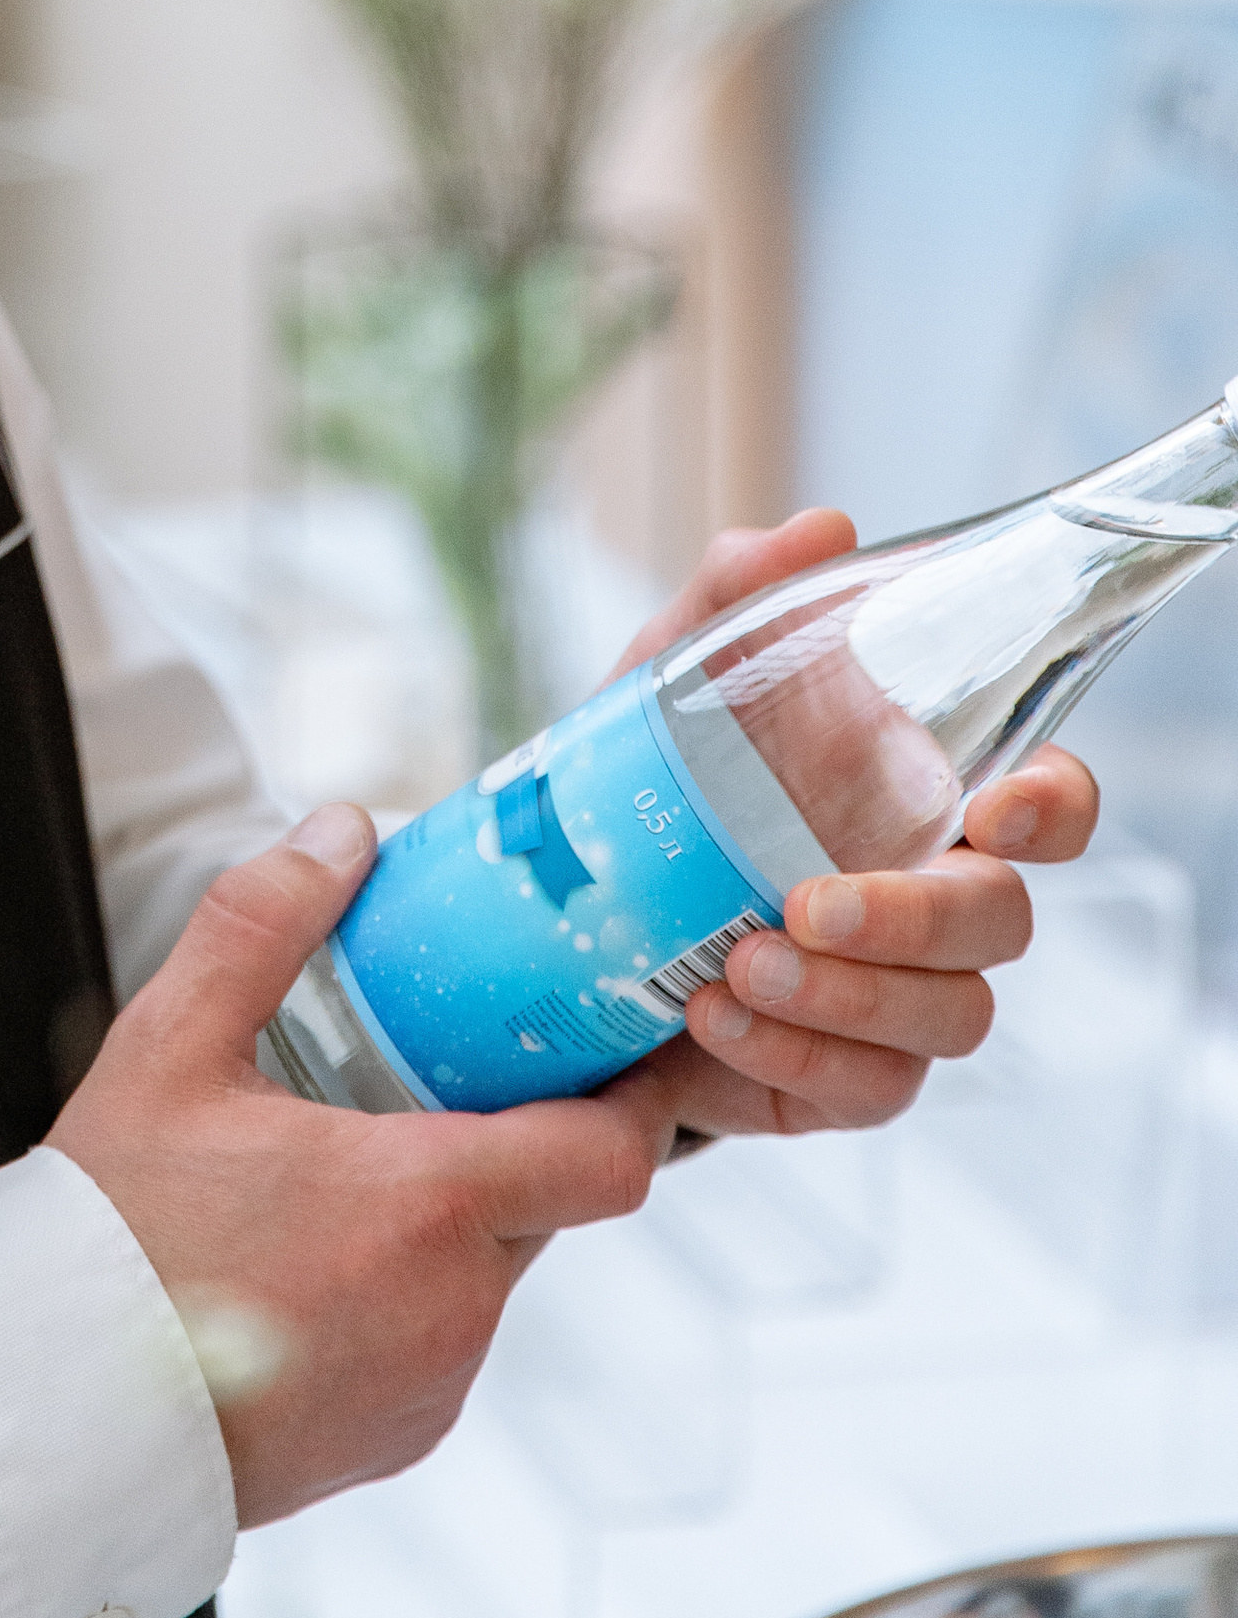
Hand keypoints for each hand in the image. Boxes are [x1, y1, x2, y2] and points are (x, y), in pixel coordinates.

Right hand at [46, 806, 665, 1526]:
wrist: (56, 1412)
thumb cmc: (112, 1233)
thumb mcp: (171, 1045)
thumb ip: (264, 921)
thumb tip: (346, 830)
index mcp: (424, 1204)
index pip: (611, 1157)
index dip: (638, 1097)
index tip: (632, 1043)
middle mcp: (455, 1308)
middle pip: (545, 1201)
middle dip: (510, 1135)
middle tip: (445, 1070)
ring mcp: (433, 1386)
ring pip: (490, 1272)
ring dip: (451, 1217)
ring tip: (349, 1165)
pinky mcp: (401, 1439)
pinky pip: (444, 1340)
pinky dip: (408, 1291)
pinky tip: (315, 1258)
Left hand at [604, 515, 1100, 1144]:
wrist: (564, 919)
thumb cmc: (658, 785)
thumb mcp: (673, 682)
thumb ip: (740, 597)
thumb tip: (821, 530)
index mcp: (924, 800)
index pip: (1048, 805)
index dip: (1053, 807)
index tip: (999, 806)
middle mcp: (935, 901)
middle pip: (999, 922)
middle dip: (915, 918)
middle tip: (806, 901)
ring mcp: (900, 999)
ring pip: (948, 1017)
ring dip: (847, 994)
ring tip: (736, 962)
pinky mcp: (844, 1075)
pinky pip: (869, 1087)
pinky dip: (793, 1049)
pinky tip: (715, 1011)